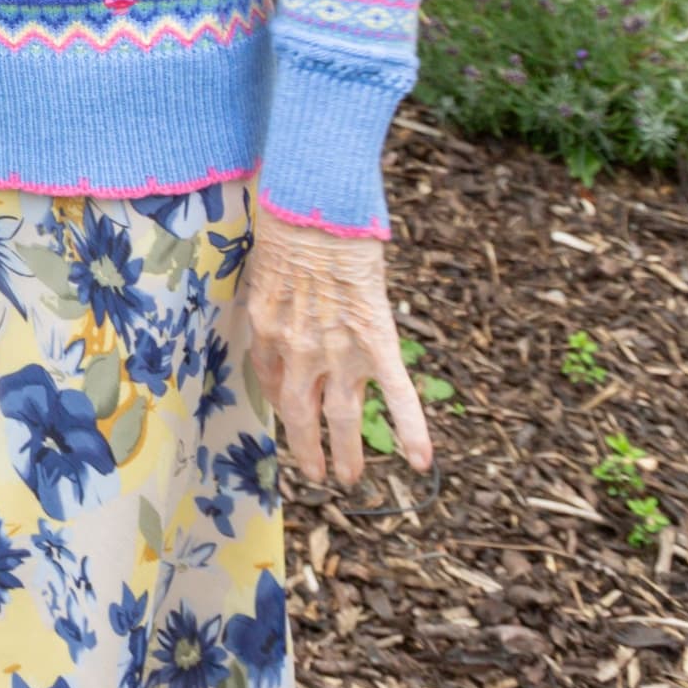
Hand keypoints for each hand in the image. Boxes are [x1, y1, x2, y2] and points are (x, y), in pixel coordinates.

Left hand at [239, 212, 429, 487]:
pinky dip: (412, 428)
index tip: (289, 412)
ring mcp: (337, 351)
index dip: (281, 400)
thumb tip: (281, 299)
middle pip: (299, 413)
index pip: (271, 379)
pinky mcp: (375, 342)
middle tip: (315, 473)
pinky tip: (421, 461)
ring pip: (341, 415)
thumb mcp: (265, 262)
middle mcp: (297, 350)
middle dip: (307, 448)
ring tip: (351, 479)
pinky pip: (396, 393)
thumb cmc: (289, 221)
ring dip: (347, 451)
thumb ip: (273, 293)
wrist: (318, 209)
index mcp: (266, 328)